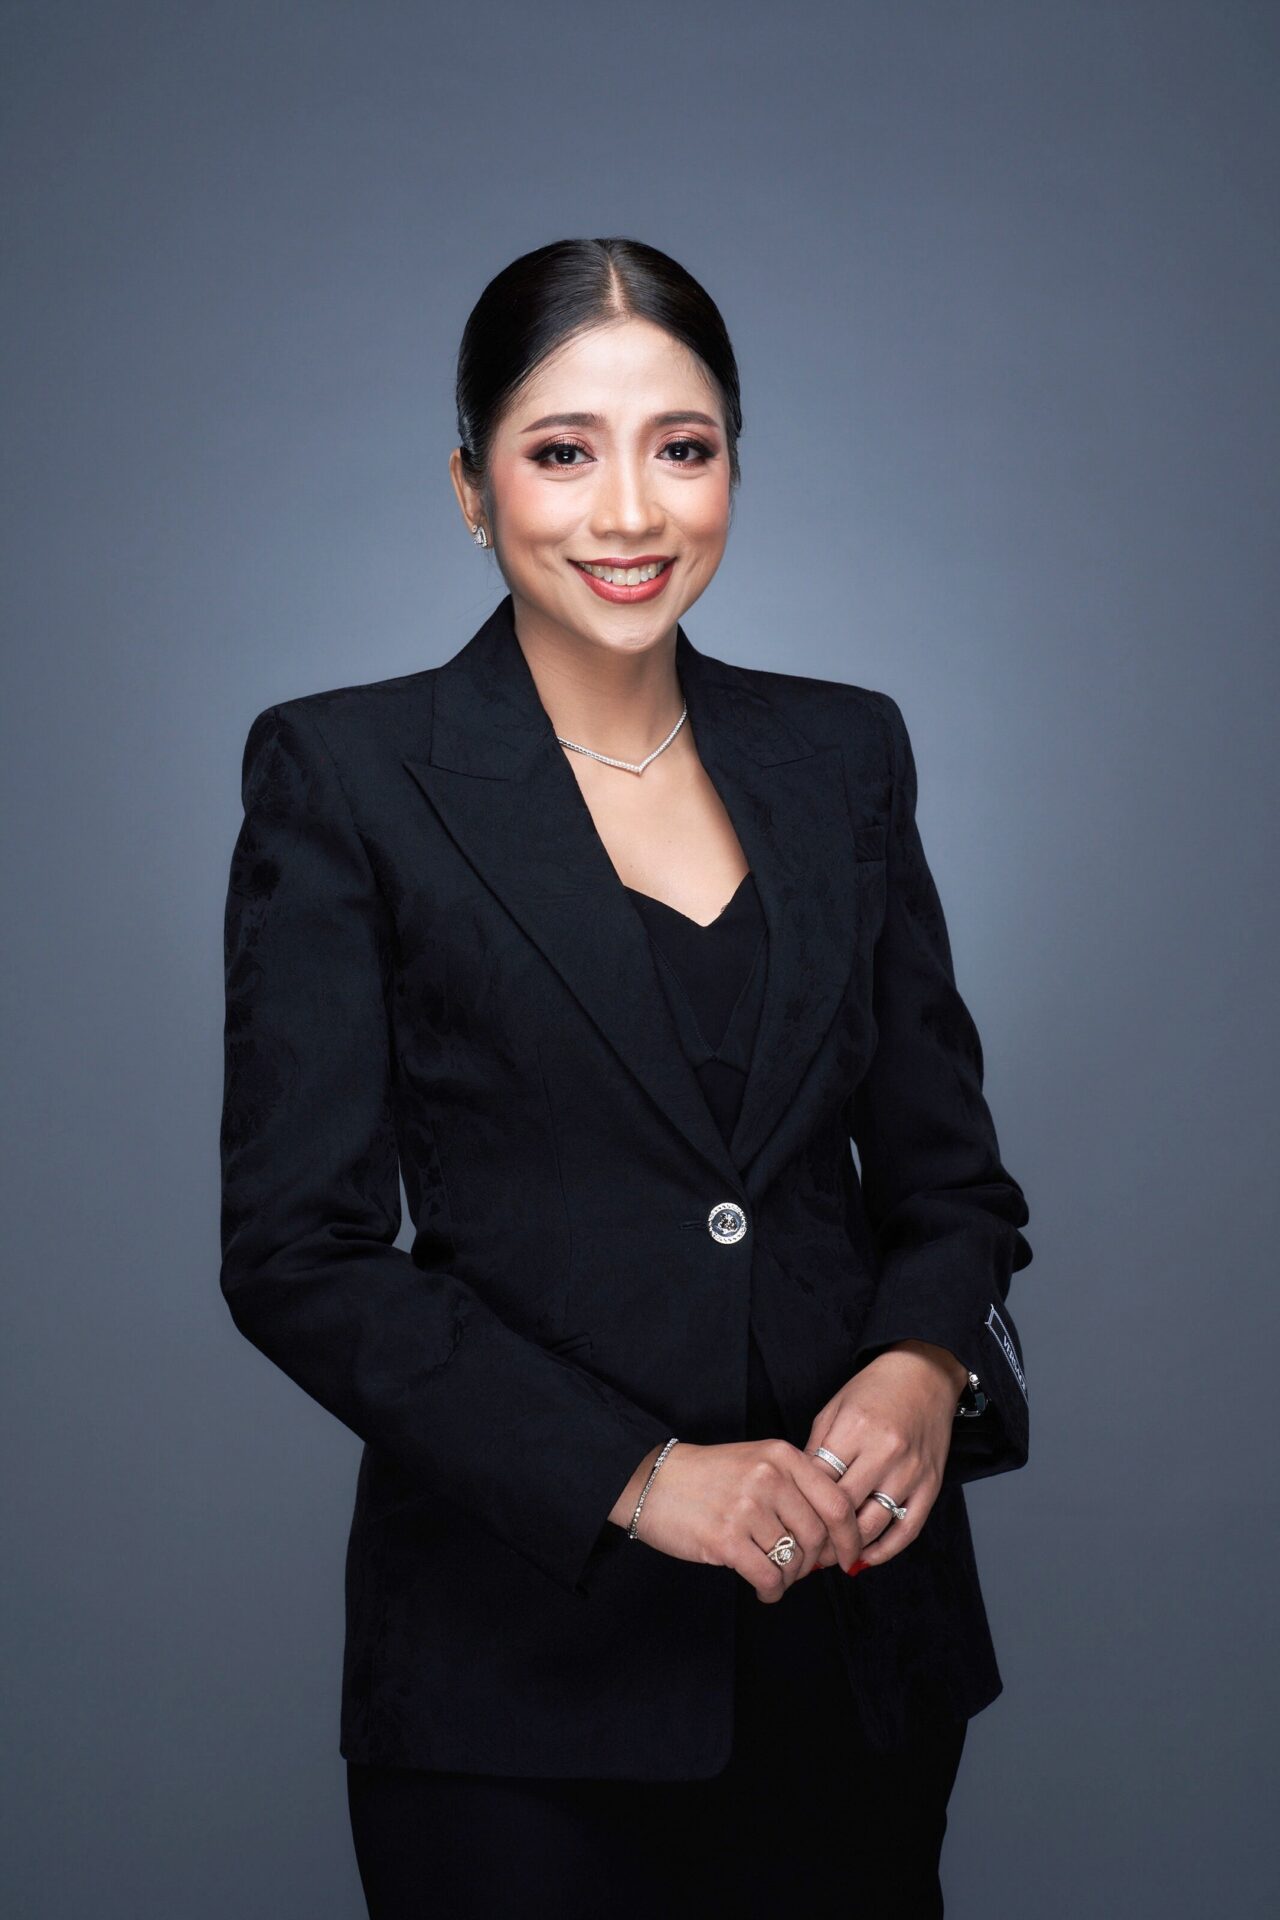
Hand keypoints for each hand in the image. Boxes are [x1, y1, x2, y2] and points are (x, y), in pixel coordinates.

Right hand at [612, 1438, 866, 1602]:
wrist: (653, 1480)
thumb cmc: (708, 1476)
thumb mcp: (758, 1462)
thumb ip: (795, 1486)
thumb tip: (834, 1534)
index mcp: (782, 1456)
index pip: (837, 1502)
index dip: (850, 1536)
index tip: (849, 1555)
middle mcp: (769, 1478)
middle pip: (818, 1536)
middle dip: (816, 1563)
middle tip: (803, 1570)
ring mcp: (747, 1508)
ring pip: (794, 1560)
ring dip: (790, 1578)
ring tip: (776, 1577)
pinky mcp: (726, 1539)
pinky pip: (768, 1576)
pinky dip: (771, 1590)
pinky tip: (764, 1589)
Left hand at [800, 1340, 964, 1570]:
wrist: (925, 1373)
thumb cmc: (874, 1389)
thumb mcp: (834, 1409)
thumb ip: (816, 1449)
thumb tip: (798, 1492)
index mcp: (855, 1429)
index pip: (820, 1482)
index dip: (801, 1508)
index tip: (788, 1524)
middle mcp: (885, 1452)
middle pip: (844, 1510)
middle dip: (821, 1535)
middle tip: (803, 1550)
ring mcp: (911, 1471)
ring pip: (874, 1525)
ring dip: (850, 1548)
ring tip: (830, 1557)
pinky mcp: (931, 1484)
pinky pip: (908, 1529)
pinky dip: (886, 1550)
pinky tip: (867, 1557)